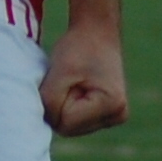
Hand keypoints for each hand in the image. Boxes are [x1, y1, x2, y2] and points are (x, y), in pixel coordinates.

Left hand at [40, 19, 127, 136]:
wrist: (96, 32)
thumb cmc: (77, 48)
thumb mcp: (59, 72)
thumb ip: (50, 101)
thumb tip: (43, 123)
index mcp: (111, 105)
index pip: (65, 123)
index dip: (52, 103)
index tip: (59, 79)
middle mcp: (118, 116)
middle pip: (69, 128)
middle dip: (58, 106)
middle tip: (63, 80)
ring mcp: (114, 117)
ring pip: (71, 126)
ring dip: (63, 106)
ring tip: (70, 82)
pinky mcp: (107, 113)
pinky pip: (77, 120)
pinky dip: (69, 105)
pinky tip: (74, 87)